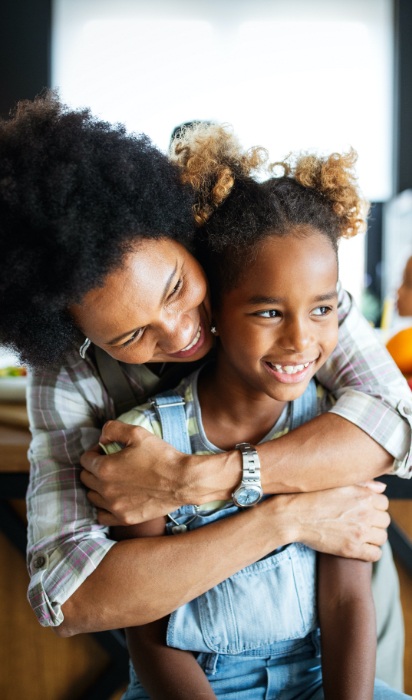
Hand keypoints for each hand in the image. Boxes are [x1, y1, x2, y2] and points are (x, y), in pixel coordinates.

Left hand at [80, 420, 195, 524]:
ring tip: (113, 480)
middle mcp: (105, 490)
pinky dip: (104, 507)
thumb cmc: (161, 455)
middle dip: (94, 468)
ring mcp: (114, 506)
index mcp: (105, 468)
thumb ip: (112, 429)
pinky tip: (114, 499)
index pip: (85, 460)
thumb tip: (101, 438)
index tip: (106, 450)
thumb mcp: (137, 433)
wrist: (182, 480)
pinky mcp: (124, 518)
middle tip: (110, 463)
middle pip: (86, 478)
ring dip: (97, 487)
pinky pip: (102, 516)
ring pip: (92, 496)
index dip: (94, 452)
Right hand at [285, 482, 388, 561]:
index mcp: (363, 495)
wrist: (293, 515)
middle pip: (385, 521)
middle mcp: (365, 513)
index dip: (374, 506)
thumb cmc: (311, 496)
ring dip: (373, 536)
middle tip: (360, 522)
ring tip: (359, 534)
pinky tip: (359, 547)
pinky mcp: (352, 549)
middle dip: (375, 521)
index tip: (364, 509)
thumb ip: (364, 484)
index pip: (384, 503)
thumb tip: (382, 488)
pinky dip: (370, 552)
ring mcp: (360, 532)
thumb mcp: (337, 484)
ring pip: (382, 537)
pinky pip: (375, 554)